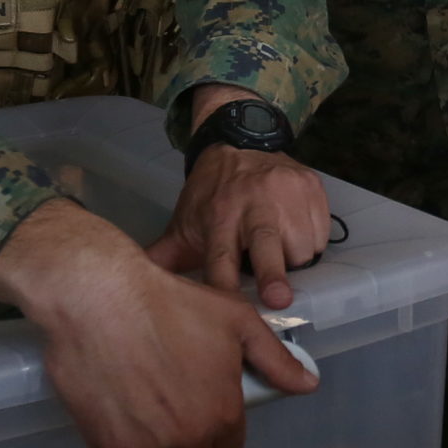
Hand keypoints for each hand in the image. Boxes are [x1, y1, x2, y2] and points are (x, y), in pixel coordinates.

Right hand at [0, 199, 317, 447]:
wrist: (100, 299)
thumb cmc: (172, 304)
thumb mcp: (236, 320)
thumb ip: (274, 359)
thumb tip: (309, 385)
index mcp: (223, 414)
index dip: (220, 430)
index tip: (205, 410)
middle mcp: (189, 439)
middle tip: (177, 418)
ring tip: (151, 429)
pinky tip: (125, 429)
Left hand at [147, 90, 330, 309]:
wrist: (240, 142)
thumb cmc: (211, 195)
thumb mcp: (185, 224)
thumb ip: (164, 258)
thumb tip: (126, 289)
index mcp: (219, 215)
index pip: (220, 255)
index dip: (223, 282)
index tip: (228, 306)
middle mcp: (254, 203)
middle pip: (265, 244)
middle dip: (272, 273)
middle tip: (279, 300)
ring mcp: (287, 193)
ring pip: (302, 246)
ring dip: (295, 261)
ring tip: (279, 253)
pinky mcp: (312, 187)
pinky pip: (320, 230)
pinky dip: (312, 241)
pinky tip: (295, 233)